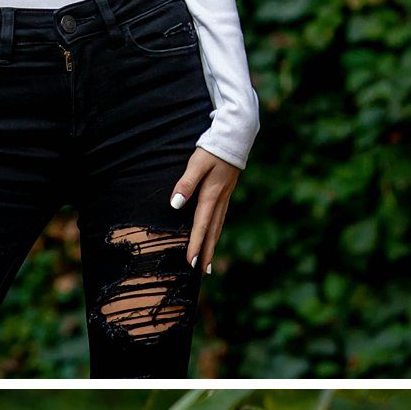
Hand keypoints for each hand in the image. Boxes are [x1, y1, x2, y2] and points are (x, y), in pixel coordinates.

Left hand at [169, 147, 240, 271]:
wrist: (234, 137)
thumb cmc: (212, 149)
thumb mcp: (196, 163)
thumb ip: (185, 184)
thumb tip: (175, 205)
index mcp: (211, 195)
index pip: (201, 225)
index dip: (196, 244)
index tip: (191, 262)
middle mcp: (220, 200)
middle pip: (212, 231)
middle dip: (207, 252)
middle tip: (202, 272)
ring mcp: (224, 198)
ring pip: (218, 227)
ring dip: (212, 245)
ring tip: (208, 262)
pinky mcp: (225, 194)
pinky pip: (220, 219)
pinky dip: (216, 232)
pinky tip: (213, 238)